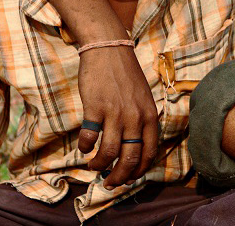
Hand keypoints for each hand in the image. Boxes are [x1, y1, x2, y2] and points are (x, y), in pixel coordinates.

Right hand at [77, 46, 158, 186]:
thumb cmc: (126, 77)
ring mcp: (115, 113)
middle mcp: (136, 117)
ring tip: (94, 166)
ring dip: (99, 165)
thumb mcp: (144, 100)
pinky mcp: (95, 108)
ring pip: (109, 152)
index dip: (138, 171)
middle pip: (129, 158)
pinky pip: (89, 137)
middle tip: (110, 183)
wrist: (109, 51)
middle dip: (119, 177)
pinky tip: (84, 147)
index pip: (149, 153)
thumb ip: (142, 121)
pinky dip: (85, 147)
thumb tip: (135, 148)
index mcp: (150, 116)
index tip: (129, 180)